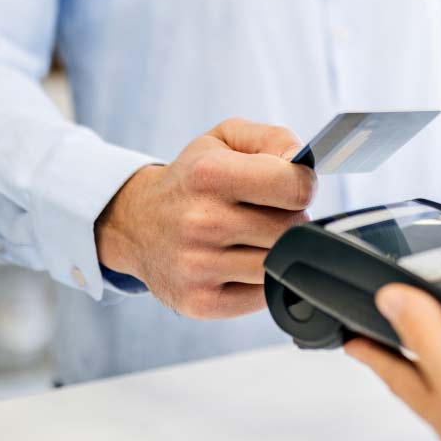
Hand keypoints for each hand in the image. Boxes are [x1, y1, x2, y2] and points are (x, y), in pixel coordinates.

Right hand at [95, 118, 315, 318]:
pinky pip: (263, 295)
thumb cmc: (193, 179)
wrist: (136, 223)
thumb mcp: (226, 139)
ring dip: (278, 250)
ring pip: (280, 263)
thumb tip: (305, 162)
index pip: (295, 188)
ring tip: (255, 236)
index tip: (289, 186)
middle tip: (269, 213)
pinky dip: (262, 280)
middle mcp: (200, 221)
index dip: (302, 185)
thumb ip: (275, 138)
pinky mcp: (199, 302)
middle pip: (292, 229)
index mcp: (209, 174)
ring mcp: (197, 266)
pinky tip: (241, 262)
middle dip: (292, 219)